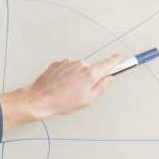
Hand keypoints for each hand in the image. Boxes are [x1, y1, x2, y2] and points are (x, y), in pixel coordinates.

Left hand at [0, 52, 123, 128]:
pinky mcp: (57, 63)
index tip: (119, 56)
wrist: (39, 99)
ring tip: (65, 90)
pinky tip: (59, 85)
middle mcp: (79, 64)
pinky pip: (66, 68)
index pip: (107, 63)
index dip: (115, 60)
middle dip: (87, 78)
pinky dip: (65, 75)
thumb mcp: (87, 100)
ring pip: (77, 69)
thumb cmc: (61, 102)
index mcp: (90, 73)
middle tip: (78, 91)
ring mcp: (67, 62)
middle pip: (90, 69)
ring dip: (74, 77)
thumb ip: (102, 87)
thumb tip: (109, 78)